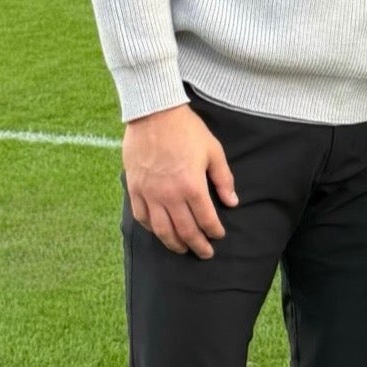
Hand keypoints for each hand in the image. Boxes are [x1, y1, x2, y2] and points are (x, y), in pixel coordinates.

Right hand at [122, 105, 238, 258]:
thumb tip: (232, 202)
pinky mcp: (135, 188)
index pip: (206, 219)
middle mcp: (170, 195)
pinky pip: (142, 217)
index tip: (218, 235)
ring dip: (174, 243)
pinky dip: (151, 229)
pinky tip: (159, 232)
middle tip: (204, 253)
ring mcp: (150, 193)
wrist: (154, 112)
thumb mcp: (213, 151)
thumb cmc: (187, 130)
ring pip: (161, 230)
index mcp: (192, 186)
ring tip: (182, 249)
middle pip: (185, 230)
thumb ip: (223, 179)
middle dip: (197, 245)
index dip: (214, 231)